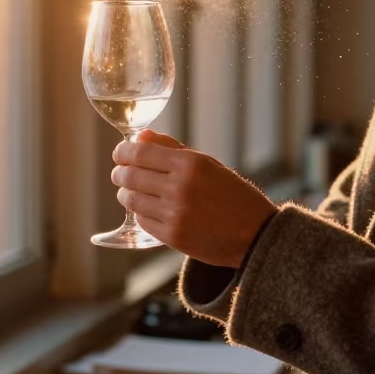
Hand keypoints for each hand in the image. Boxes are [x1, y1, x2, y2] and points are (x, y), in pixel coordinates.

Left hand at [110, 129, 275, 267]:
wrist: (254, 234)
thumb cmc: (233, 195)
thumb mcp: (208, 164)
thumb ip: (172, 149)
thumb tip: (141, 137)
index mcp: (190, 164)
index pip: (140, 152)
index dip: (123, 152)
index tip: (120, 153)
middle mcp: (179, 187)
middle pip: (130, 175)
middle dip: (120, 173)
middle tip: (120, 173)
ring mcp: (174, 213)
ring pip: (131, 199)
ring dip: (126, 193)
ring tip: (131, 192)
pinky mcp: (172, 236)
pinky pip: (142, 220)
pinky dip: (140, 213)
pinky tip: (148, 209)